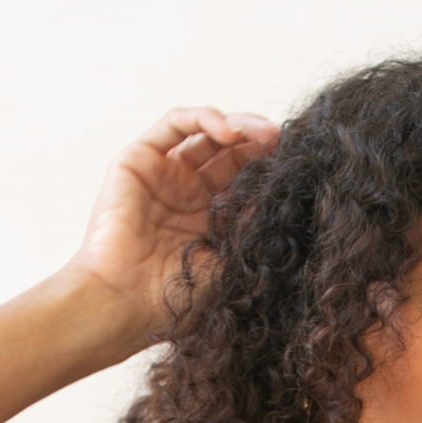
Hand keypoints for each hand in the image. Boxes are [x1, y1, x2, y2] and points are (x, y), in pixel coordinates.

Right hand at [67, 105, 278, 350]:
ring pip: (206, 133)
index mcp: (210, 220)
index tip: (297, 168)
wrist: (124, 304)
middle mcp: (187, 193)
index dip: (269, 168)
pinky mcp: (138, 159)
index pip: (245, 180)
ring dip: (239, 127)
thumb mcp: (230, 262)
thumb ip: (253, 226)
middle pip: (230, 152)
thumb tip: (287, 193)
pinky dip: (204, 119)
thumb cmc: (174, 299)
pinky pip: (175, 124)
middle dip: (259, 144)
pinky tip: (228, 132)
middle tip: (284, 146)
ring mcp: (163, 174)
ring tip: (263, 135)